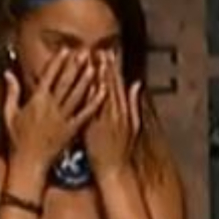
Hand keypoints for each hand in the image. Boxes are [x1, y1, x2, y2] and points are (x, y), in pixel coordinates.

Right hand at [2, 49, 105, 173]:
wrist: (29, 162)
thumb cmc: (17, 140)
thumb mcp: (9, 114)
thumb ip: (11, 92)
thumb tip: (8, 73)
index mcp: (36, 102)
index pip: (48, 77)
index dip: (58, 63)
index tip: (66, 50)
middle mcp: (51, 108)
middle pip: (65, 83)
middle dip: (76, 67)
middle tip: (86, 52)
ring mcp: (63, 119)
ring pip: (77, 96)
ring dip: (87, 80)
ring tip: (96, 66)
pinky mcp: (73, 130)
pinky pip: (85, 114)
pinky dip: (94, 102)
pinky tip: (103, 92)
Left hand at [85, 52, 141, 178]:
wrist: (113, 168)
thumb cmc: (122, 149)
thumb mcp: (133, 125)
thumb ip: (134, 104)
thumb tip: (137, 85)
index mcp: (124, 111)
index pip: (118, 85)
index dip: (113, 68)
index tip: (108, 53)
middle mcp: (114, 113)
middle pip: (108, 86)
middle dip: (103, 67)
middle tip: (97, 50)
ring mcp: (102, 120)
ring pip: (98, 94)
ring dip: (93, 77)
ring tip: (88, 61)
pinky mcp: (91, 126)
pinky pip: (88, 108)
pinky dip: (86, 95)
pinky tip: (81, 84)